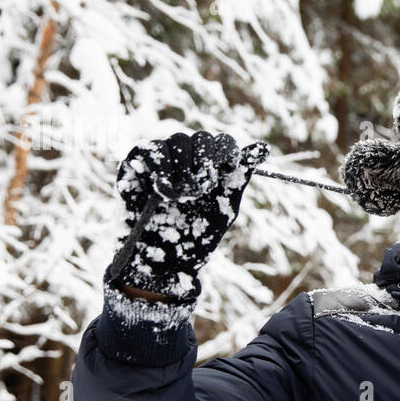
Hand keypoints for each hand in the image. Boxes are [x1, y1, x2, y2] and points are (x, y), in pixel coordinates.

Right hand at [105, 131, 267, 301]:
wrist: (162, 262)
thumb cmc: (196, 237)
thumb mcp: (225, 205)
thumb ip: (240, 175)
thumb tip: (263, 147)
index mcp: (210, 167)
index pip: (223, 142)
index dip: (227, 152)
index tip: (228, 169)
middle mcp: (186, 160)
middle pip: (202, 138)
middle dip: (206, 162)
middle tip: (202, 189)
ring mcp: (161, 160)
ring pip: (178, 141)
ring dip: (184, 169)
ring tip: (180, 197)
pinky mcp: (136, 164)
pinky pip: (151, 149)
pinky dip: (161, 167)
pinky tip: (163, 190)